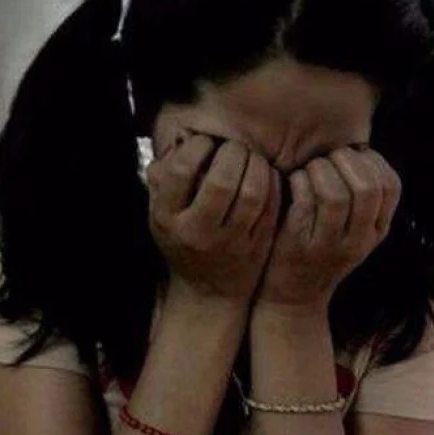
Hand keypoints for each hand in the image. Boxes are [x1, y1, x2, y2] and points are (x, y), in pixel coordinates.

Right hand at [146, 136, 280, 308]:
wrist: (207, 294)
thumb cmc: (182, 242)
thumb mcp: (160, 216)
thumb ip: (162, 180)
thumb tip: (177, 140)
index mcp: (167, 219)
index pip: (182, 171)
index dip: (198, 147)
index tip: (205, 143)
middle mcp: (198, 232)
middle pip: (222, 180)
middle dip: (233, 152)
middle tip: (234, 148)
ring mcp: (231, 242)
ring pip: (253, 192)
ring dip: (257, 164)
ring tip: (251, 157)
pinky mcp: (258, 246)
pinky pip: (272, 205)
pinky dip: (273, 182)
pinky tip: (265, 174)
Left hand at [257, 147, 400, 318]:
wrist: (292, 298)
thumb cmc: (319, 250)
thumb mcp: (352, 230)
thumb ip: (360, 197)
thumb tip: (357, 146)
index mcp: (376, 231)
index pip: (390, 185)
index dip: (371, 160)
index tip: (352, 154)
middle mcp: (358, 240)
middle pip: (366, 187)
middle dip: (345, 161)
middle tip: (328, 157)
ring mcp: (329, 246)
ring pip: (335, 194)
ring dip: (319, 170)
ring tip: (310, 169)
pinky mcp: (299, 246)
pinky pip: (305, 202)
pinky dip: (299, 182)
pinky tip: (294, 182)